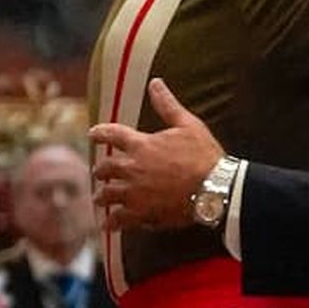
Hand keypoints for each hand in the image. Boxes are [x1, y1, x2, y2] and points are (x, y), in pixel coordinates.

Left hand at [90, 80, 222, 229]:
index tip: (93, 134)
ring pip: (108, 195)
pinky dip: (113, 222)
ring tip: (100, 199)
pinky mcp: (143, 214)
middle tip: (98, 172)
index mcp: (142, 145)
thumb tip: (155, 82)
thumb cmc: (204, 156)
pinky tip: (109, 225)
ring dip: (102, 196)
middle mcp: (132, 169)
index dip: (100, 133)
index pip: (112, 134)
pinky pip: (120, 219)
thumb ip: (167, 105)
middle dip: (100, 170)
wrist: (215, 189)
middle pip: (106, 168)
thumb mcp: (188, 124)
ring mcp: (135, 193)